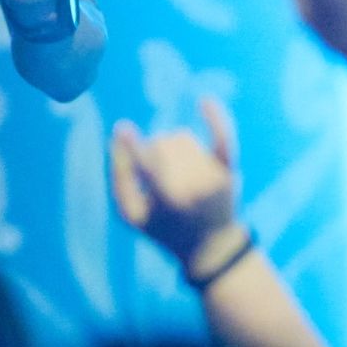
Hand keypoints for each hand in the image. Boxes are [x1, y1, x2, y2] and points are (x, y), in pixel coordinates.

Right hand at [110, 97, 243, 278]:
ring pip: (181, 138)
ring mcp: (214, 176)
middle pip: (162, 144)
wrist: (211, 246)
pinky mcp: (228, 169)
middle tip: (153, 174)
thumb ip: (119, 176)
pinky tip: (204, 100)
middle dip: (151, 152)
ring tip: (172, 170)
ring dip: (170, 147)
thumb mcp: (131, 214)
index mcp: (168, 201)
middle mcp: (194, 187)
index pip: (147, 164)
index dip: (132, 145)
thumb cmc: (163, 229)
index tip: (123, 128)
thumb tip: (118, 134)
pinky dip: (214, 117)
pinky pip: (222, 136)